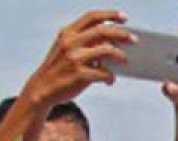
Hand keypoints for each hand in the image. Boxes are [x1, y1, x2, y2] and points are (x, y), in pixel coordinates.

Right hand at [20, 10, 134, 108]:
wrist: (43, 88)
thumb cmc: (60, 68)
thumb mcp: (66, 48)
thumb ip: (84, 42)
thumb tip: (114, 43)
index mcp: (68, 33)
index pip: (91, 17)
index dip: (109, 15)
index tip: (124, 17)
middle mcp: (71, 42)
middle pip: (103, 31)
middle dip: (122, 34)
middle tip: (134, 40)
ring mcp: (75, 58)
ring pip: (107, 51)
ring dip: (120, 56)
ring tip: (125, 61)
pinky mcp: (79, 75)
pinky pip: (104, 73)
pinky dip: (111, 77)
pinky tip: (110, 80)